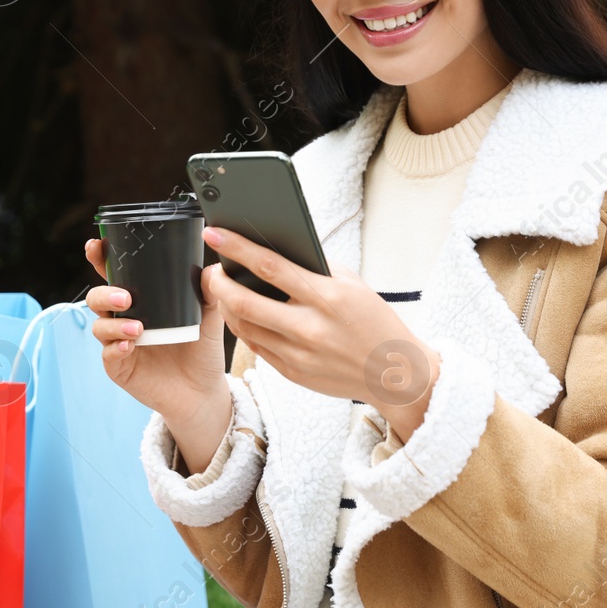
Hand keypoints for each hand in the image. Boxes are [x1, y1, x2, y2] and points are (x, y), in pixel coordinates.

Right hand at [83, 238, 232, 470]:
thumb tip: (214, 267)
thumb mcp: (209, 318)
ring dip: (113, 323)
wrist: (204, 391)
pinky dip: (115, 348)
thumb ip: (209, 292)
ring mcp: (119, 343)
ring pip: (99, 326)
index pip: (115, 275)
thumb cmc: (202, 351)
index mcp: (141, 300)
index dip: (100, 259)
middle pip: (98, 298)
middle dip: (105, 293)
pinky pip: (107, 355)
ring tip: (138, 328)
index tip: (96, 246)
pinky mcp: (120, 368)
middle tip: (126, 297)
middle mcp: (124, 318)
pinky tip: (129, 345)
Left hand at [201, 225, 438, 440]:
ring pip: (243, 326)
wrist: (395, 373)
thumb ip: (314, 269)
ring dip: (226, 305)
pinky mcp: (293, 373)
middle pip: (244, 302)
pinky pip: (256, 346)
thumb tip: (273, 250)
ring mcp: (299, 353)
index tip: (215, 234)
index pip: (270, 267)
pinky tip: (241, 313)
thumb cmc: (373, 321)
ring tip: (223, 290)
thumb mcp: (352, 284)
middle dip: (218, 282)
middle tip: (211, 270)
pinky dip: (244, 326)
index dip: (237, 249)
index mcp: (327, 296)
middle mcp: (310, 326)